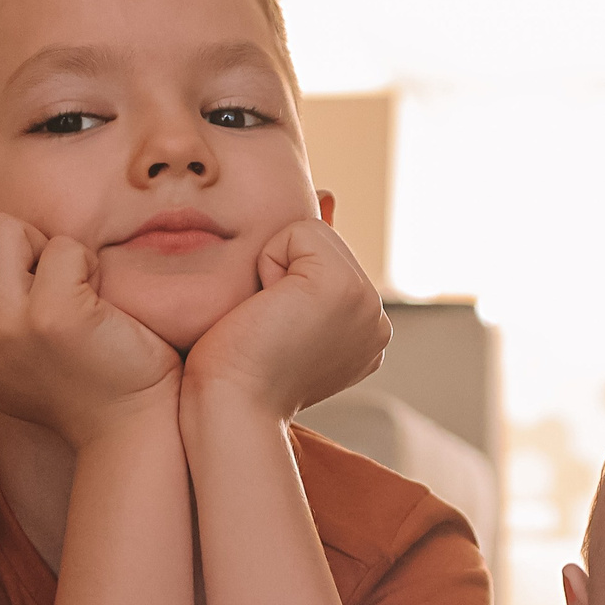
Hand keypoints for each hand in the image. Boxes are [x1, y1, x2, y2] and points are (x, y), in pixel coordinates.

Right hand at [0, 213, 179, 445]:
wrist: (125, 430)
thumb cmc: (72, 385)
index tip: (11, 288)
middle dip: (0, 244)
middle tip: (41, 279)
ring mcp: (7, 326)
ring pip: (2, 228)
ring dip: (42, 246)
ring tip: (68, 284)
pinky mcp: (55, 315)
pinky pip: (63, 247)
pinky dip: (86, 262)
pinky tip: (97, 298)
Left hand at [181, 218, 387, 422]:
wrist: (228, 409)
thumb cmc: (235, 371)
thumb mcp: (278, 310)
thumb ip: (305, 262)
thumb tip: (332, 194)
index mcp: (364, 332)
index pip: (322, 262)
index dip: (282, 282)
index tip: (271, 332)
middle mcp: (376, 320)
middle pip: (322, 242)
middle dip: (282, 270)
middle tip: (266, 326)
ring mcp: (368, 304)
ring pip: (313, 234)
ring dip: (275, 267)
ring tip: (267, 320)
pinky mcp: (344, 287)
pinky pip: (300, 232)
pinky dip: (270, 262)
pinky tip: (267, 309)